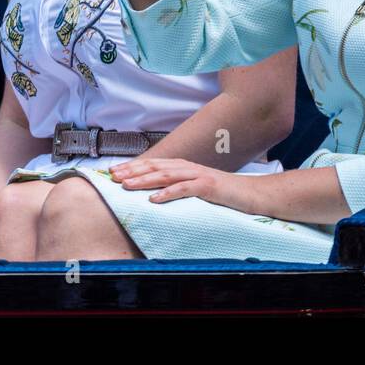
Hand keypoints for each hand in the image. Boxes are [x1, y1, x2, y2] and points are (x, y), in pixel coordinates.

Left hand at [109, 157, 255, 212]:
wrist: (252, 194)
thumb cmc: (223, 194)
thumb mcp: (196, 189)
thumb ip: (178, 187)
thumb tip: (154, 193)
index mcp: (183, 167)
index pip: (153, 165)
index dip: (132, 167)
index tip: (112, 172)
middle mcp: (189, 167)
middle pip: (156, 167)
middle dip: (132, 171)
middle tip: (111, 176)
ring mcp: (199, 175)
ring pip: (167, 175)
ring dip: (144, 180)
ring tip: (126, 185)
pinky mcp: (210, 186)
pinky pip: (186, 189)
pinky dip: (169, 193)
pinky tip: (154, 199)